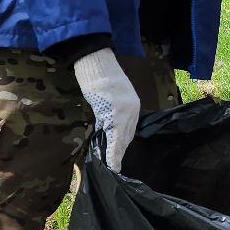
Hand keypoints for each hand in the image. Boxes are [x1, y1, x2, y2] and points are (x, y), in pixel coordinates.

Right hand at [73, 49, 142, 170]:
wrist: (95, 61)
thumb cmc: (99, 73)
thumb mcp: (110, 93)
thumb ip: (111, 108)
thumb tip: (105, 122)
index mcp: (133, 104)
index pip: (129, 128)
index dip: (123, 142)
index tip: (119, 153)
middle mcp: (132, 110)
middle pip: (127, 135)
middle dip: (120, 150)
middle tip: (115, 165)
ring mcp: (124, 113)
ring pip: (121, 139)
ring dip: (116, 154)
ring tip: (113, 168)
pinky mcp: (114, 115)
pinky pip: (114, 138)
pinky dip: (112, 151)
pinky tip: (111, 162)